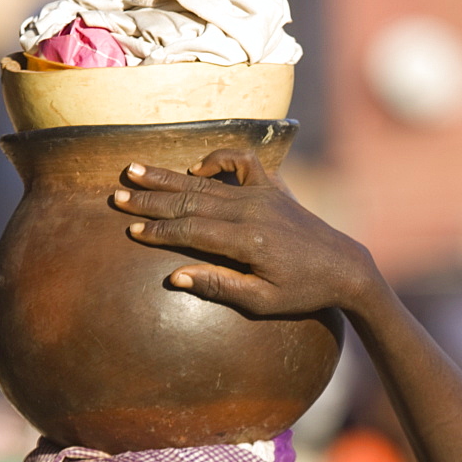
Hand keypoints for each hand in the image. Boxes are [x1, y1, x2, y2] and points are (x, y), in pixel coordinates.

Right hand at [113, 149, 374, 315]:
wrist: (344, 267)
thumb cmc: (302, 292)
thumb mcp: (262, 301)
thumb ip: (219, 286)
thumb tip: (174, 275)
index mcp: (248, 241)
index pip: (192, 230)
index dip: (159, 231)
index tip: (130, 230)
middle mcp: (252, 211)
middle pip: (190, 201)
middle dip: (151, 200)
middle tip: (117, 196)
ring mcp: (263, 195)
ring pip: (206, 182)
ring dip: (168, 177)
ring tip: (134, 170)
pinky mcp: (273, 188)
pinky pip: (241, 162)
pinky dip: (216, 160)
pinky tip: (195, 168)